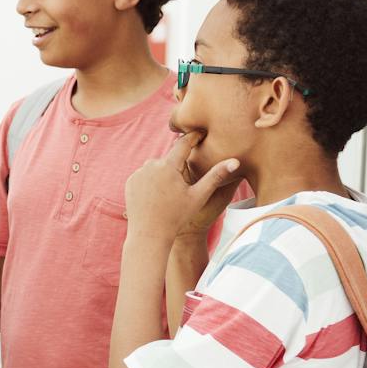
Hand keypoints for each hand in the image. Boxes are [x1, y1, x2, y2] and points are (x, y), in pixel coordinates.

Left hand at [124, 133, 239, 241]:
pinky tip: (157, 195)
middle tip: (185, 176)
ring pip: (156, 167)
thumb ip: (216, 176)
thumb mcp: (199, 196)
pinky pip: (144, 176)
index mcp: (168, 165)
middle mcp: (151, 165)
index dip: (193, 137)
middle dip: (178, 165)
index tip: (201, 132)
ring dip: (164, 173)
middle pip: (169, 159)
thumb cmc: (177, 217)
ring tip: (171, 190)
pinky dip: (151, 181)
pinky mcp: (130, 182)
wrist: (149, 235)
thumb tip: (235, 161)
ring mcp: (138, 173)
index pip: (183, 143)